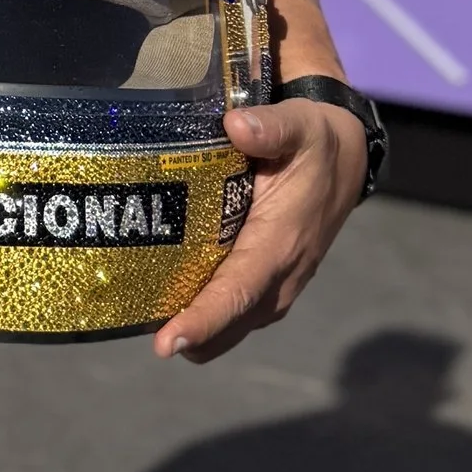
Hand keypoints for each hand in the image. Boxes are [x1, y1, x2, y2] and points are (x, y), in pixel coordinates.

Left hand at [153, 98, 365, 363]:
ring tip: (139, 314)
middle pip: (226, 325)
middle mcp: (279, 279)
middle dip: (185, 334)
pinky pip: (231, 315)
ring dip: (192, 329)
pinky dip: (203, 317)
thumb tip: (236, 126)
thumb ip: (270, 127)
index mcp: (281, 245)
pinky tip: (164, 299)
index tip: (167, 345)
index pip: (238, 293)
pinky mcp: (266, 287)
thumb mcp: (300, 126)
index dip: (202, 320)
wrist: (343, 162)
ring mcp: (274, 289)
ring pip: (228, 328)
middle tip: (129, 326)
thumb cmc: (313, 144)